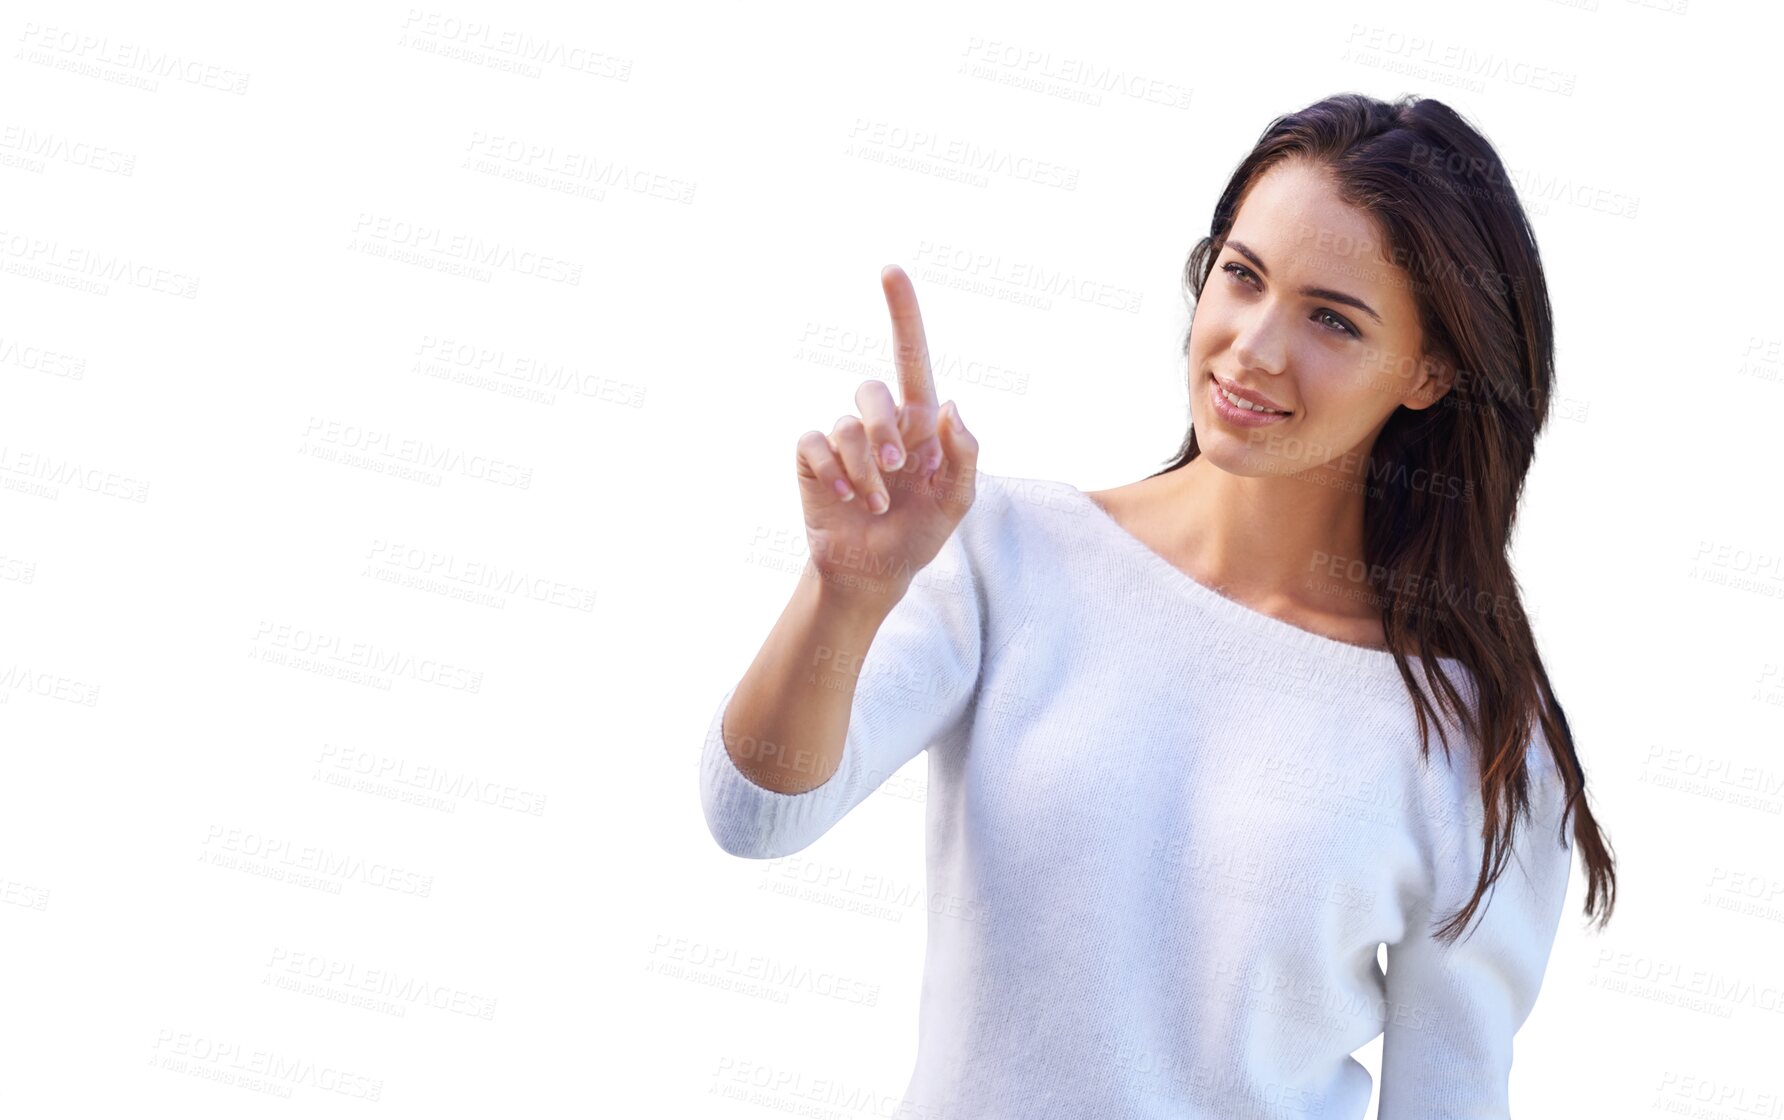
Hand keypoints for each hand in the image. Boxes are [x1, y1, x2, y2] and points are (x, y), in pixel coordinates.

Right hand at [795, 264, 978, 608]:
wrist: (874, 572)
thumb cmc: (919, 535)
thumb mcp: (957, 501)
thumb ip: (965, 453)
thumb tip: (951, 406)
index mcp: (919, 423)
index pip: (911, 357)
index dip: (902, 313)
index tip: (891, 271)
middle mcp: (878, 423)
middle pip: (873, 390)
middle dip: (884, 429)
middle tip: (898, 467)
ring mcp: (843, 439)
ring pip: (846, 425)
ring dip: (866, 469)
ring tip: (876, 503)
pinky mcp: (814, 458)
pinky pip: (816, 442)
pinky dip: (834, 472)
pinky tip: (846, 498)